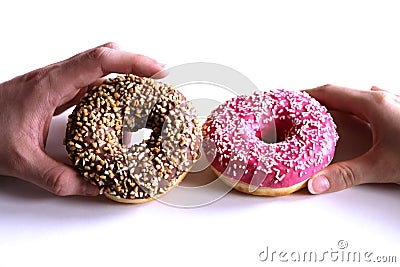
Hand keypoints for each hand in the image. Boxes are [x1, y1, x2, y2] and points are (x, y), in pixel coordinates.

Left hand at [0, 42, 164, 195]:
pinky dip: (113, 88)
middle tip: (159, 82)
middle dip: (137, 65)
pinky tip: (121, 105)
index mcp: (50, 85)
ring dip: (127, 76)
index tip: (157, 71)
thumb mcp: (21, 161)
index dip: (133, 62)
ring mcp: (58, 82)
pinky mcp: (59, 91)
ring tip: (147, 94)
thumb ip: (60, 178)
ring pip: (101, 68)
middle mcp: (57, 77)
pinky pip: (93, 82)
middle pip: (106, 56)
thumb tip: (94, 185)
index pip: (99, 61)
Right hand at [306, 84, 399, 193]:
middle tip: (301, 108)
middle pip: (343, 93)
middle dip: (319, 100)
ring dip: (340, 103)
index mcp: (374, 105)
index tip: (291, 98)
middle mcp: (384, 100)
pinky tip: (365, 112)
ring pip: (360, 98)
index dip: (307, 94)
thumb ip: (345, 175)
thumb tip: (316, 182)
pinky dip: (360, 107)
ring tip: (326, 111)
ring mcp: (396, 104)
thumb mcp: (381, 166)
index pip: (330, 92)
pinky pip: (376, 104)